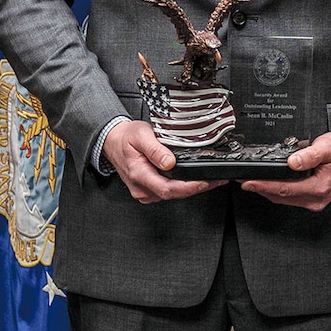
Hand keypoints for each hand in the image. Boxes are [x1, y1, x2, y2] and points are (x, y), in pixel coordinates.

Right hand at [105, 120, 222, 202]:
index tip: (205, 182)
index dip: (189, 187)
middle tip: (217, 179)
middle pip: (174, 194)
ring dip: (192, 188)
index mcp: (139, 175)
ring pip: (173, 194)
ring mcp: (146, 192)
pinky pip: (170, 191)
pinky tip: (196, 179)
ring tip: (211, 179)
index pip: (168, 188)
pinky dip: (184, 186)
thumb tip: (170, 162)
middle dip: (197, 188)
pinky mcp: (150, 191)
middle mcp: (142, 189)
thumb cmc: (126, 138)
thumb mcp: (141, 135)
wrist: (113, 142)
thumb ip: (155, 149)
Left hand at [240, 131, 330, 210]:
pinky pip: (291, 197)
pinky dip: (278, 191)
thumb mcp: (328, 146)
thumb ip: (310, 155)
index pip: (284, 189)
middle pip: (281, 197)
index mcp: (319, 187)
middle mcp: (317, 198)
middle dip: (261, 189)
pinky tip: (270, 184)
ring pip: (285, 199)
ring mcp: (316, 200)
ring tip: (252, 182)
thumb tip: (293, 161)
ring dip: (268, 191)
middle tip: (243, 181)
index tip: (248, 182)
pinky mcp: (315, 198)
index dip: (263, 185)